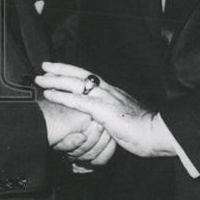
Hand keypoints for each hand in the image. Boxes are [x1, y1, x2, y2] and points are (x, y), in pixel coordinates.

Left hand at [36, 63, 176, 158]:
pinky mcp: (102, 110)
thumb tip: (106, 117)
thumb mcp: (126, 117)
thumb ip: (114, 113)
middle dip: (60, 70)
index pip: (90, 77)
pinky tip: (49, 95)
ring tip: (40, 79)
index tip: (60, 68)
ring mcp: (105, 99)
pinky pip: (77, 101)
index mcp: (114, 92)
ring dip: (55, 81)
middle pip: (80, 75)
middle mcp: (108, 91)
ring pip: (75, 84)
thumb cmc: (146, 129)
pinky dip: (61, 96)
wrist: (159, 133)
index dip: (74, 71)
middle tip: (44, 66)